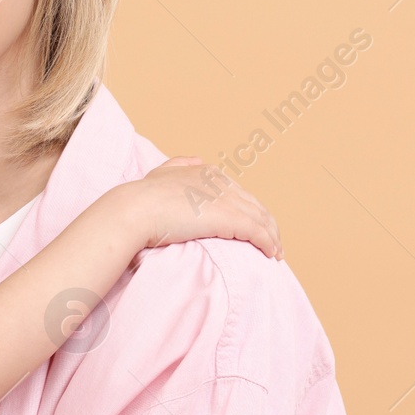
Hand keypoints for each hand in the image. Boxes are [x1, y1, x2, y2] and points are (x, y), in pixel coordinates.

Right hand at [126, 156, 283, 258]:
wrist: (137, 209)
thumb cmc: (144, 196)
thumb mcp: (162, 171)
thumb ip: (180, 164)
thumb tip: (197, 160)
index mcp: (209, 173)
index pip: (240, 194)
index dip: (250, 210)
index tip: (254, 225)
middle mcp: (223, 183)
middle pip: (256, 206)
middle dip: (267, 224)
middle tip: (273, 242)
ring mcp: (227, 200)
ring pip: (262, 220)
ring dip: (272, 237)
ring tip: (276, 253)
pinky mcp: (230, 218)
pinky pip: (258, 233)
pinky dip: (268, 243)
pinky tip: (271, 254)